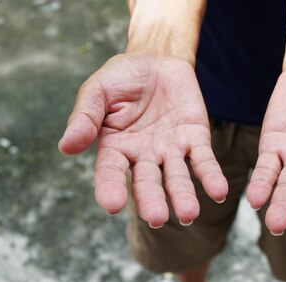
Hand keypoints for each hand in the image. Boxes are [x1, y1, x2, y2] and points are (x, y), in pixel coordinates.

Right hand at [58, 53, 227, 227]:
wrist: (156, 58)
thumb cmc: (121, 77)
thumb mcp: (97, 90)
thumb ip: (85, 117)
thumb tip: (66, 147)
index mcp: (115, 148)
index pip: (110, 173)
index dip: (110, 189)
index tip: (112, 206)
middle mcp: (143, 157)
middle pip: (147, 183)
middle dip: (152, 200)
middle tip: (158, 219)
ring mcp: (170, 151)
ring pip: (177, 178)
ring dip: (183, 196)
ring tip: (189, 214)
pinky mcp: (195, 139)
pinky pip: (203, 161)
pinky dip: (211, 176)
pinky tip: (219, 191)